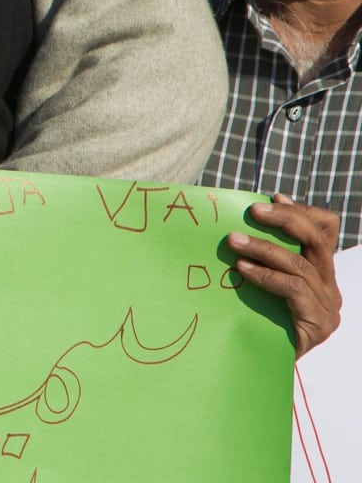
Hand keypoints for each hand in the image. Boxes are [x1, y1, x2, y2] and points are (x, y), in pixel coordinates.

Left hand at [227, 194, 341, 357]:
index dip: (301, 211)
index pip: (326, 232)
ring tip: (233, 241)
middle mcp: (331, 289)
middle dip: (286, 219)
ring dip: (264, 248)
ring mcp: (328, 309)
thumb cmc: (255, 321)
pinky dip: (266, 275)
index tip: (272, 196)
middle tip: (252, 210)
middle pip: (317, 241)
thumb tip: (240, 224)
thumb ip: (263, 257)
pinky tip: (242, 269)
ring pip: (301, 265)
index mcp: (322, 274)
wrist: (258, 368)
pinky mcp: (317, 326)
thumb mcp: (261, 282)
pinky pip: (294, 290)